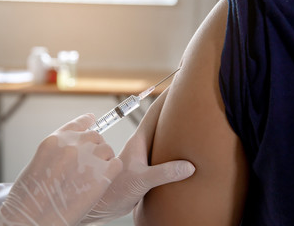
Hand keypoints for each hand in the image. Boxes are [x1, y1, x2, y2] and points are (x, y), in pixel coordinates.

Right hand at [0, 114, 122, 225]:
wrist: (31, 217)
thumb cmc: (30, 196)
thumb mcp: (39, 163)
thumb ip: (59, 151)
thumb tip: (74, 148)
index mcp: (55, 140)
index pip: (78, 124)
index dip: (87, 122)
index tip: (93, 120)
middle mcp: (73, 145)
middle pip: (95, 136)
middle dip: (95, 148)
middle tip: (91, 164)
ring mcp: (88, 158)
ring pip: (107, 149)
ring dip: (104, 160)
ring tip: (92, 177)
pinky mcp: (102, 175)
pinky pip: (116, 164)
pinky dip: (112, 171)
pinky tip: (102, 181)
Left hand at [80, 90, 194, 224]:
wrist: (103, 207)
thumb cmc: (114, 192)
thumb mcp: (141, 180)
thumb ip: (164, 172)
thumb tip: (189, 166)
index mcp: (138, 142)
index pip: (154, 114)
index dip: (165, 100)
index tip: (176, 86)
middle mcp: (140, 146)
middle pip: (159, 123)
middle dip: (172, 111)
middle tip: (189, 101)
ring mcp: (143, 157)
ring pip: (160, 137)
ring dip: (173, 129)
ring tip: (189, 123)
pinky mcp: (145, 168)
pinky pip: (162, 153)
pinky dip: (173, 148)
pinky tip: (183, 153)